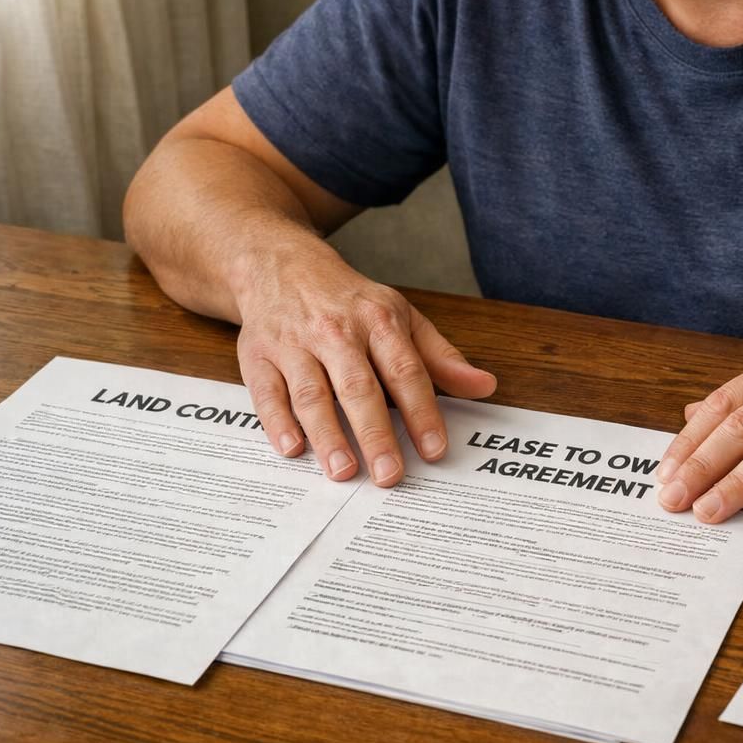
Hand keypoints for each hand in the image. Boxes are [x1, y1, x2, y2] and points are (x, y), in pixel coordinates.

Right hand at [233, 243, 495, 485]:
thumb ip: (441, 357)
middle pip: (358, 387)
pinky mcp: (258, 356)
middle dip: (375, 433)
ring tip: (344, 472)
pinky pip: (267, 392)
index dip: (422, 412)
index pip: (405, 371)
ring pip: (311, 393)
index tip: (435, 449)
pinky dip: (277, 421)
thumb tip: (484, 386)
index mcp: (379, 321)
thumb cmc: (350, 302)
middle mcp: (336, 332)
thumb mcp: (402, 317)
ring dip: (328, 434)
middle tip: (389, 476)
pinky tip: (293, 449)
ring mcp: (294, 343)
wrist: (281, 266)